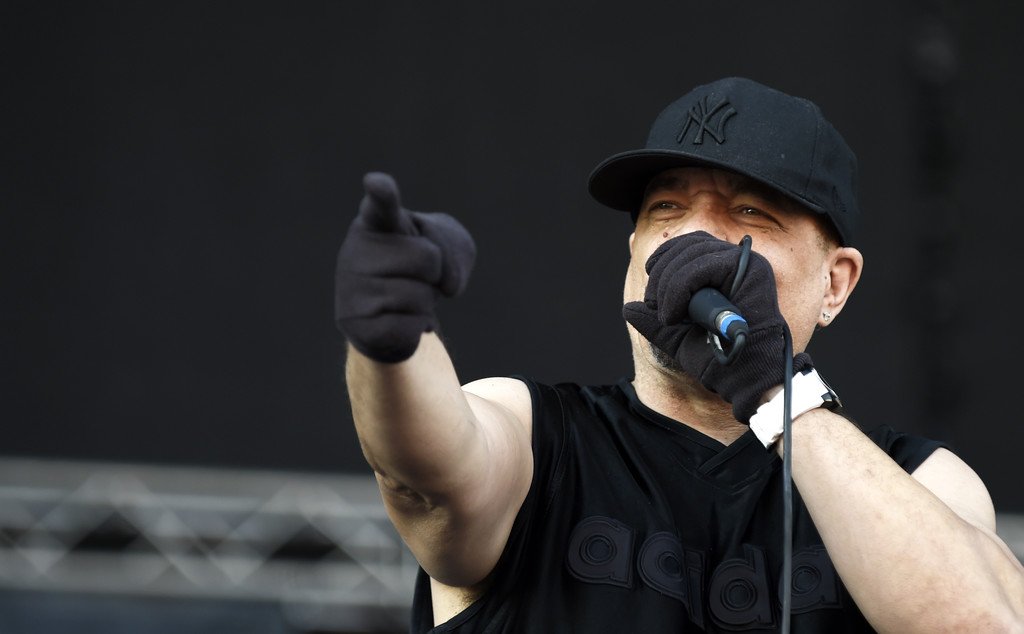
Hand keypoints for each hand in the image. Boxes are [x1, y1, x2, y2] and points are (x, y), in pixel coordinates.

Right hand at [334, 172, 475, 362]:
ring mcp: (350, 287)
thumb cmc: (417, 269)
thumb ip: (449, 249)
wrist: (392, 315)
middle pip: (427, 258)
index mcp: (375, 223)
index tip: (377, 183)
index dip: (383, 194)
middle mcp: (355, 251)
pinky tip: (398, 322)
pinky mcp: (353, 323)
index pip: (381, 204)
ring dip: (424, 304)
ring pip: (420, 296)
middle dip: (434, 274)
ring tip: (405, 300)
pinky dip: (416, 327)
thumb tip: (446, 284)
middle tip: (415, 277)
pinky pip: (410, 326)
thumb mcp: (442, 247)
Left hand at [622, 231, 809, 422]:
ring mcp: (745, 262)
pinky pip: (703, 266)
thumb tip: (628, 309)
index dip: (662, 259)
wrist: (739, 376)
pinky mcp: (751, 269)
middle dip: (660, 277)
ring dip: (668, 287)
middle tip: (655, 309)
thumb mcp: (675, 335)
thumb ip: (653, 320)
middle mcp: (736, 259)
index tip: (651, 293)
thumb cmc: (715, 357)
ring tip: (668, 317)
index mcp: (722, 267)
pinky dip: (680, 289)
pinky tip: (675, 315)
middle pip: (686, 245)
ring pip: (691, 254)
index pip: (686, 244)